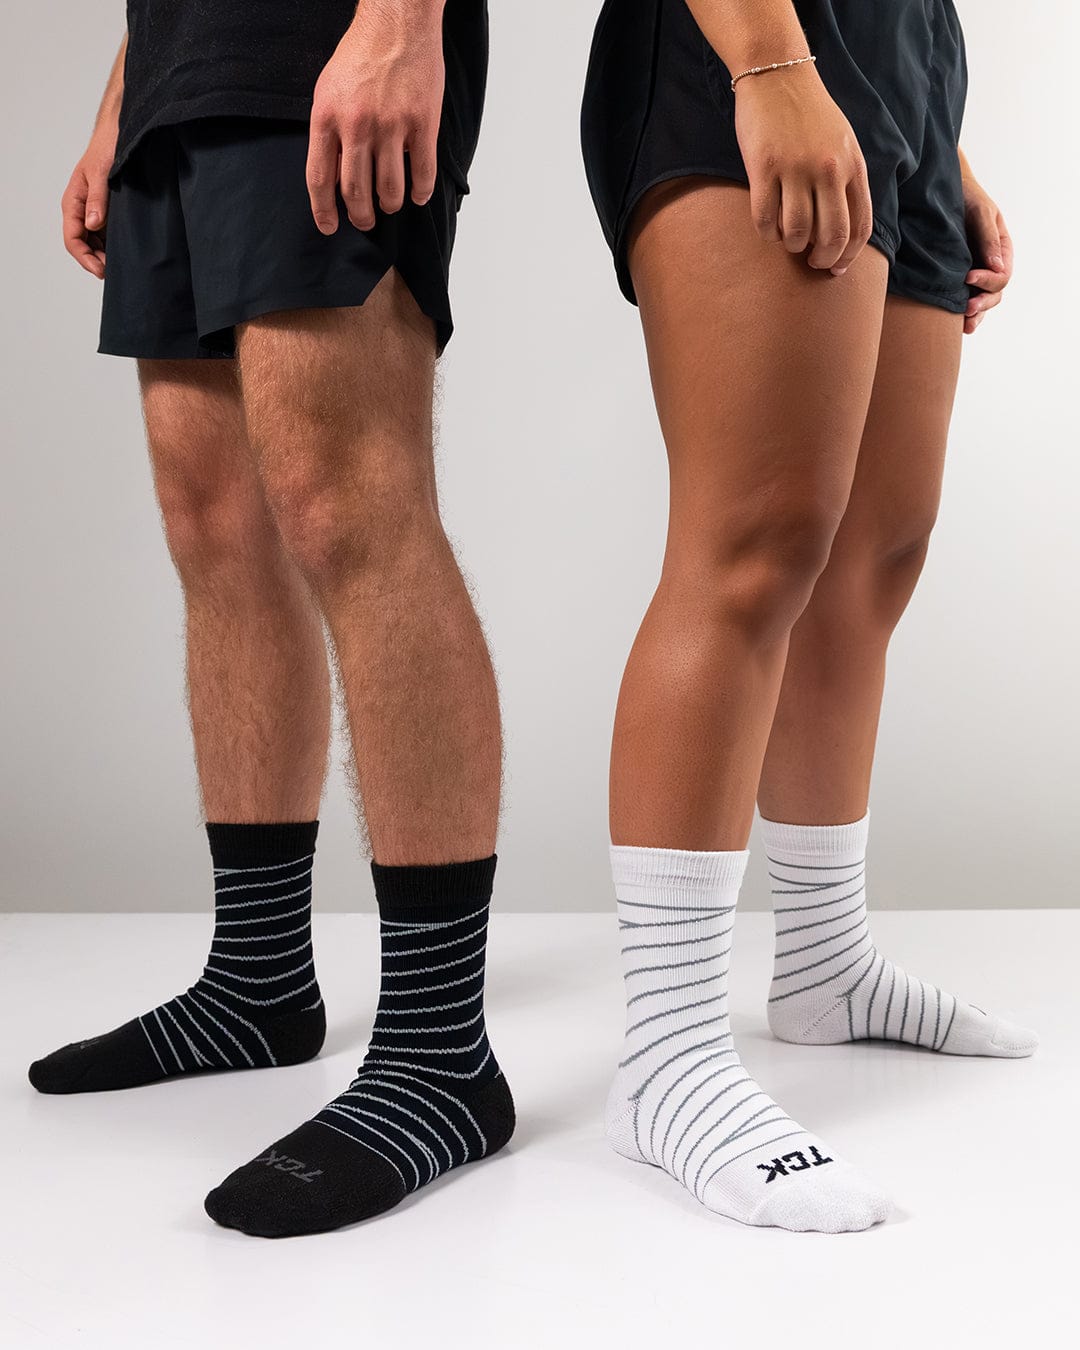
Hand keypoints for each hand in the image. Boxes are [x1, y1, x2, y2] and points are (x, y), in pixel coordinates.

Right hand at [61, 125, 115, 278]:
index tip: (102, 270)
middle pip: (83, 245)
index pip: (72, 238)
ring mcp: (94, 212)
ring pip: (95, 243)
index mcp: (73, 202)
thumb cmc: (107, 149)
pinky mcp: (108, 212)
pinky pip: (107, 235)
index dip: (85, 258)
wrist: (120, 135)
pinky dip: (113, 245)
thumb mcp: (101, 173)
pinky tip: (126, 252)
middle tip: (117, 272)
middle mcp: (81, 210)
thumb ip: (97, 199)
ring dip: (106, 255)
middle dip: (96, 261)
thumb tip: (93, 224)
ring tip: (123, 265)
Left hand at [307, 1, 445, 233]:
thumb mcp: (329, 89)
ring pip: (390, 189)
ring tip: (391, 204)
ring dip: (391, 204)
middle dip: (361, 215)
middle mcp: (357, 125)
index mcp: (327, 117)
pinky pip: (423, 173)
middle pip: (355, 191)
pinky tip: (418, 194)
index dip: (323, 211)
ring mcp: (392, 126)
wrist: (397, 22)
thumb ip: (329, 131)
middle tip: (365, 220)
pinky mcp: (422, 124)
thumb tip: (333, 173)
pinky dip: (421, 191)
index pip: (319, 178)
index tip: (329, 227)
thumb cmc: (362, 55)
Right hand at [734, 63, 872, 274]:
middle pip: (832, 235)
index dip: (849, 256)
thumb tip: (841, 228)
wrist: (777, 75)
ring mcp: (796, 168)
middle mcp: (828, 169)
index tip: (836, 268)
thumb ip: (846, 179)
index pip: (860, 225)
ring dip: (792, 245)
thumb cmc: (809, 113)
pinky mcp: (764, 167)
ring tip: (787, 239)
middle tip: (811, 261)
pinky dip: (767, 233)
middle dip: (822, 258)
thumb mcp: (842, 142)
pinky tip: (768, 228)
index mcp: (852, 165)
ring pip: (797, 232)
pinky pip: (766, 219)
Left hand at [961, 176, 1011, 334]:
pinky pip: (964, 298)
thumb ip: (989, 239)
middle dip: (982, 303)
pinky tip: (956, 324)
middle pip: (994, 294)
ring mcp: (974, 273)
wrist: (943, 193)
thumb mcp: (981, 213)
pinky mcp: (956, 278)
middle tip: (966, 308)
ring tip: (964, 325)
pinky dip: (961, 313)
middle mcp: (990, 266)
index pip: (1001, 275)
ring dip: (974, 314)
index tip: (968, 276)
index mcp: (1001, 251)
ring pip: (981, 301)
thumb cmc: (967, 197)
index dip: (987, 280)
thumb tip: (997, 267)